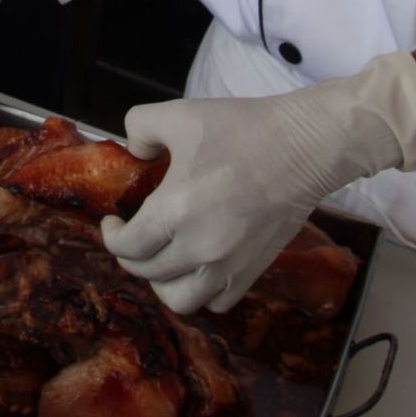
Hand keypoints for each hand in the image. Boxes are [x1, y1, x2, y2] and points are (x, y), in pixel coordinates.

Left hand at [102, 51, 415, 314]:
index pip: (128, 247)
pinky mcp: (254, 269)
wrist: (303, 147)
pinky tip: (196, 267)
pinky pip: (218, 302)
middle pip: (147, 273)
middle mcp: (200, 246)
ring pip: (180, 300)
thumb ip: (139, 128)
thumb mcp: (178, 114)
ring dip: (162, 283)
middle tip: (132, 236)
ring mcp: (230, 264)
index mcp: (176, 209)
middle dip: (131, 255)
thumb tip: (134, 153)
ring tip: (161, 259)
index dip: (112, 237)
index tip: (113, 222)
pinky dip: (201, 292)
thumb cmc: (242, 128)